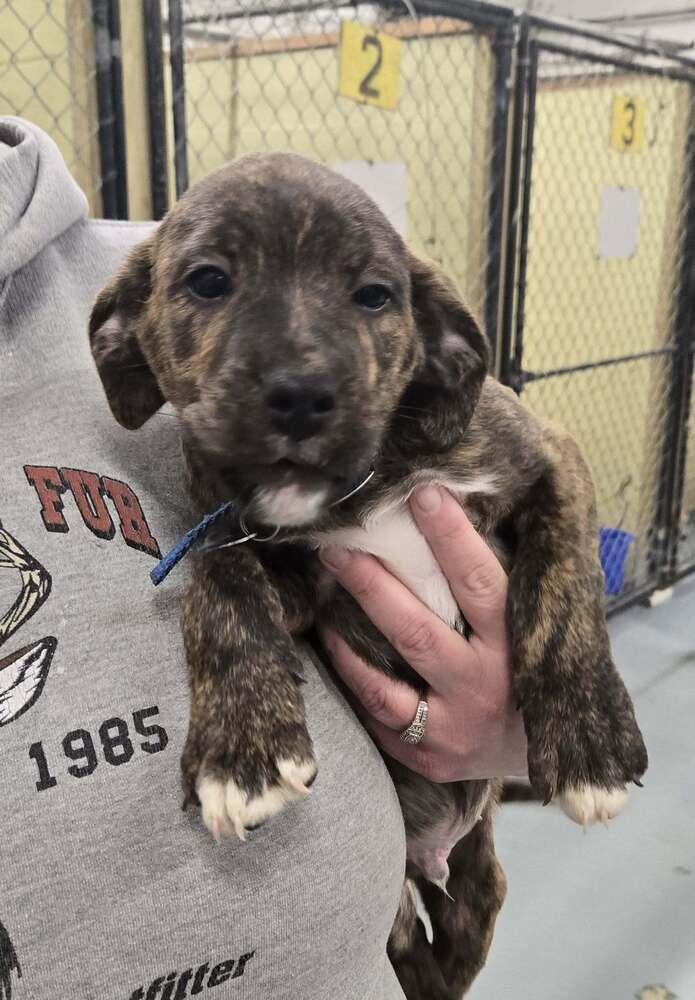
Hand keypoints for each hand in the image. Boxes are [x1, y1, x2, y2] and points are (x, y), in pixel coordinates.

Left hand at [320, 485, 526, 782]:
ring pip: (386, 681)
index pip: (481, 583)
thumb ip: (500, 584)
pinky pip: (378, 714)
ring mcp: (453, 727)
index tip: (423, 493)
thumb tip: (459, 512)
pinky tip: (333, 646)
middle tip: (336, 545)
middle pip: (418, 631)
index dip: (451, 538)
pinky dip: (353, 678)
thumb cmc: (528, 671)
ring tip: (323, 594)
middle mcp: (483, 687)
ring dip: (347, 636)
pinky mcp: (428, 756)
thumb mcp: (531, 628)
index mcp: (516, 646)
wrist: (537, 755)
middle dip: (372, 584)